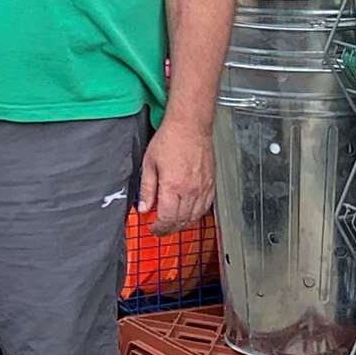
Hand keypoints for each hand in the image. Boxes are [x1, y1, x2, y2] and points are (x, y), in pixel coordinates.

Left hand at [137, 120, 216, 235]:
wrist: (190, 125)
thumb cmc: (170, 139)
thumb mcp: (149, 163)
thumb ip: (147, 189)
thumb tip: (144, 208)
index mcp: (173, 186)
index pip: (167, 219)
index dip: (159, 228)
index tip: (153, 227)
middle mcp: (191, 190)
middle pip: (182, 221)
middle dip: (170, 229)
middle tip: (161, 228)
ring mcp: (203, 188)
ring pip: (195, 217)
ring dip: (183, 223)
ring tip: (173, 222)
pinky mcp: (211, 183)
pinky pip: (206, 207)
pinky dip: (197, 214)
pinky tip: (189, 212)